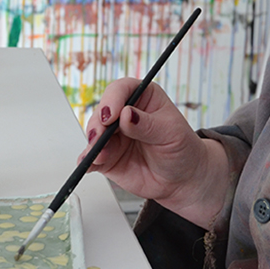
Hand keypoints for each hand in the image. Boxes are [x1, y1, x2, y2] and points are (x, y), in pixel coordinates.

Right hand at [83, 78, 227, 228]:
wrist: (181, 178)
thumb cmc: (181, 148)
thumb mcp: (171, 133)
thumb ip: (147, 125)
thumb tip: (126, 114)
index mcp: (143, 98)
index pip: (122, 89)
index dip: (112, 99)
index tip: (111, 114)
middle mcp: (124, 114)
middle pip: (102, 111)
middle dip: (98, 123)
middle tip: (100, 136)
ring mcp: (114, 136)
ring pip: (94, 133)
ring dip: (93, 143)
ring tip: (100, 154)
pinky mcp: (107, 157)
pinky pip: (92, 157)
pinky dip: (88, 160)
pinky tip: (89, 164)